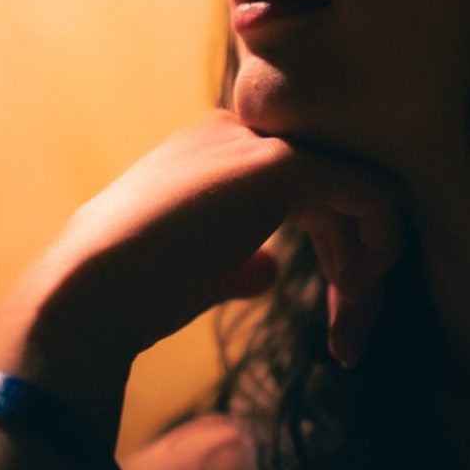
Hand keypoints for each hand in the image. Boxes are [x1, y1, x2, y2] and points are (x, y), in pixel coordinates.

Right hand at [0, 111, 400, 434]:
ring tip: (351, 330)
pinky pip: (364, 190)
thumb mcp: (199, 267)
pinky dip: (378, 241)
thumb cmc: (136, 289)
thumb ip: (239, 258)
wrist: (91, 291)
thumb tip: (270, 270)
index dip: (333, 250)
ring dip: (367, 267)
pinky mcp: (280, 164)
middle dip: (356, 264)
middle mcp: (243, 134)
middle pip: (335, 190)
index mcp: (219, 150)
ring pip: (355, 192)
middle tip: (351, 335)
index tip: (338, 315)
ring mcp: (261, 143)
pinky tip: (358, 290)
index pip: (307, 189)